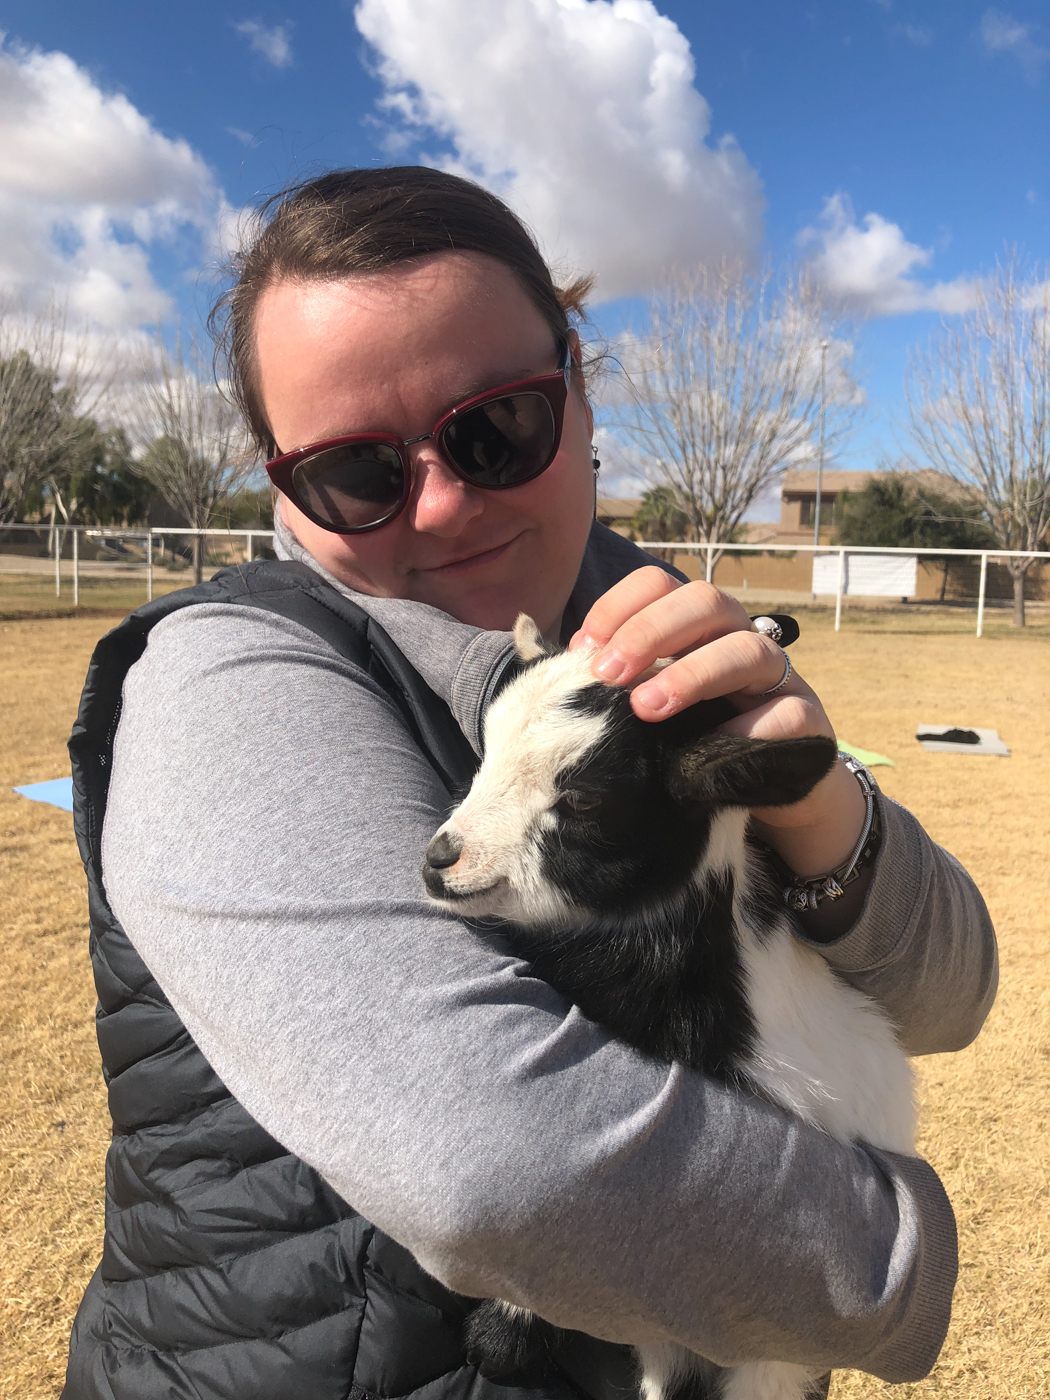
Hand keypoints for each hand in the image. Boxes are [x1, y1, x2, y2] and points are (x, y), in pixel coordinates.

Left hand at [569, 568, 865, 879]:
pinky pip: (787, 712)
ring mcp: (779, 678)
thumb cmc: (695, 739)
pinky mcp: (807, 722)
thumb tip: (535, 642)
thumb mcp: (647, 705)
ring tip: (647, 708)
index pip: (660, 585)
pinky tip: (708, 753)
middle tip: (608, 675)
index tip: (583, 651)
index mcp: (696, 627)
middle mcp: (738, 637)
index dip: (619, 607)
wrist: (768, 793)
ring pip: (747, 648)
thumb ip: (605, 676)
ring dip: (693, 673)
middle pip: (705, 601)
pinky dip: (748, 727)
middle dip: (651, 632)